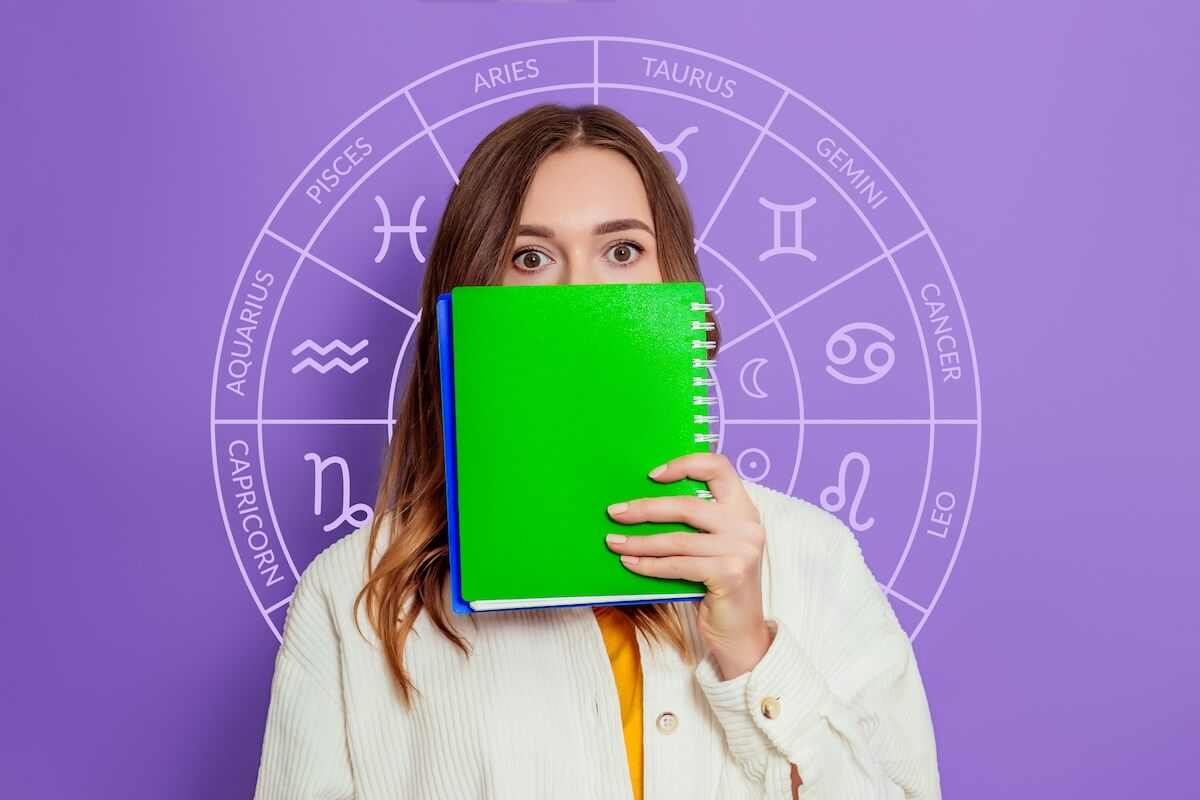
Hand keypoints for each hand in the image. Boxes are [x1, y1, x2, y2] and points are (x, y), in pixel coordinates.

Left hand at [604, 452, 772, 679]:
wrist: (741, 634)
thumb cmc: (718, 586)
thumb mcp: (713, 547)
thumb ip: (695, 524)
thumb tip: (641, 505)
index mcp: (744, 509)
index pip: (718, 467)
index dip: (684, 464)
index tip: (652, 475)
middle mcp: (747, 524)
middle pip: (687, 505)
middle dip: (645, 508)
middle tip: (614, 512)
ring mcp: (742, 549)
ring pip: (677, 538)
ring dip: (639, 540)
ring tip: (614, 541)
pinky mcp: (730, 573)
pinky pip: (677, 564)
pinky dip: (649, 564)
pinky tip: (630, 563)